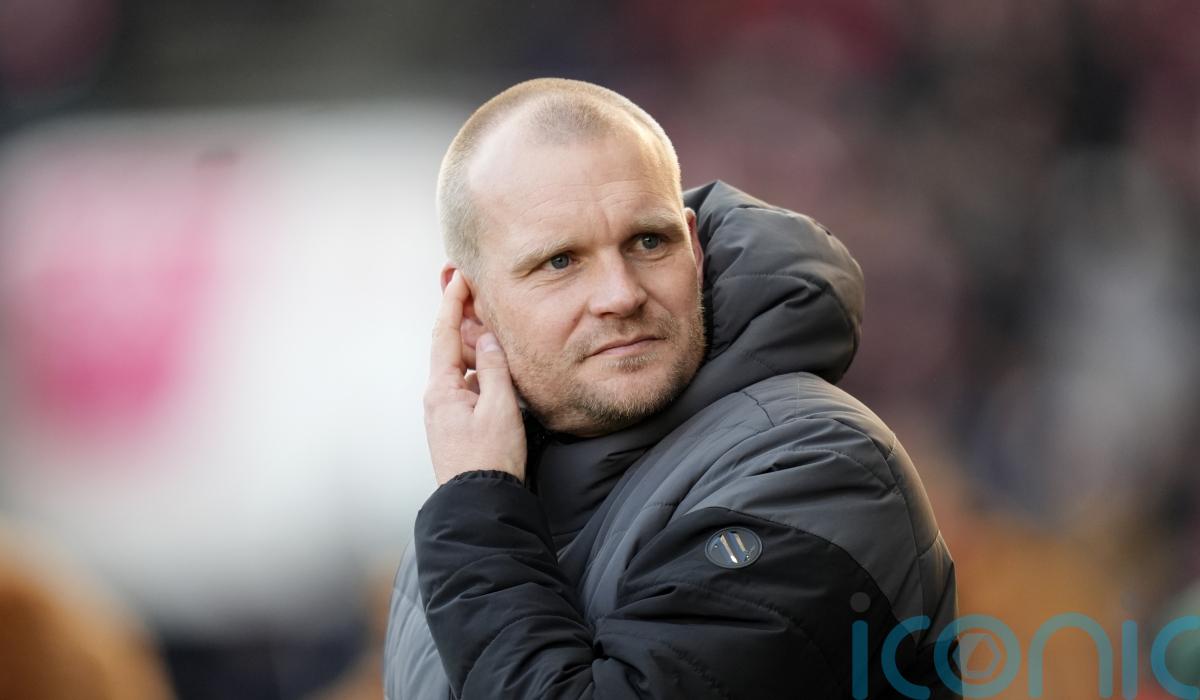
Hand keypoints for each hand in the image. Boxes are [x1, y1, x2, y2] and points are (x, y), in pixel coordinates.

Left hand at [424, 270, 526, 484]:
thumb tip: (486, 338)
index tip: (459, 276)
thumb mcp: (499, 408)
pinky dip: (480, 370)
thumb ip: (494, 368)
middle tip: (476, 291)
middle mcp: (439, 398)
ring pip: (461, 368)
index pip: (443, 334)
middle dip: (463, 319)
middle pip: (450, 348)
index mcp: (442, 389)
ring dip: (474, 346)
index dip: (451, 302)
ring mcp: (447, 413)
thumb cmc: (490, 459)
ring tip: (490, 324)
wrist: (480, 503)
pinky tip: (496, 367)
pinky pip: (468, 386)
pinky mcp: (458, 425)